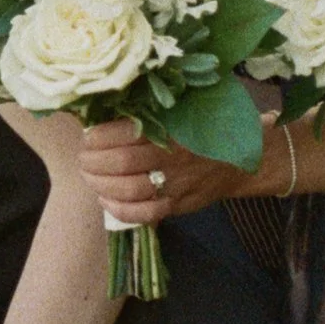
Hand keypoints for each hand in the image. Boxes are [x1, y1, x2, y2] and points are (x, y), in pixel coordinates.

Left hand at [68, 122, 250, 227]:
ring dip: (101, 185)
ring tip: (90, 177)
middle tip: (84, 159)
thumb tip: (105, 109)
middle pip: (122, 162)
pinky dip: (119, 210)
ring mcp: (176, 183)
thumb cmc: (203, 129)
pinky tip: (107, 200)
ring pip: (129, 190)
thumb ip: (149, 110)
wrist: (240, 158)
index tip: (88, 137)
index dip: (98, 136)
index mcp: (171, 126)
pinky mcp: (177, 204)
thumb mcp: (182, 109)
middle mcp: (173, 156)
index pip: (126, 132)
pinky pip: (145, 214)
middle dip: (93, 161)